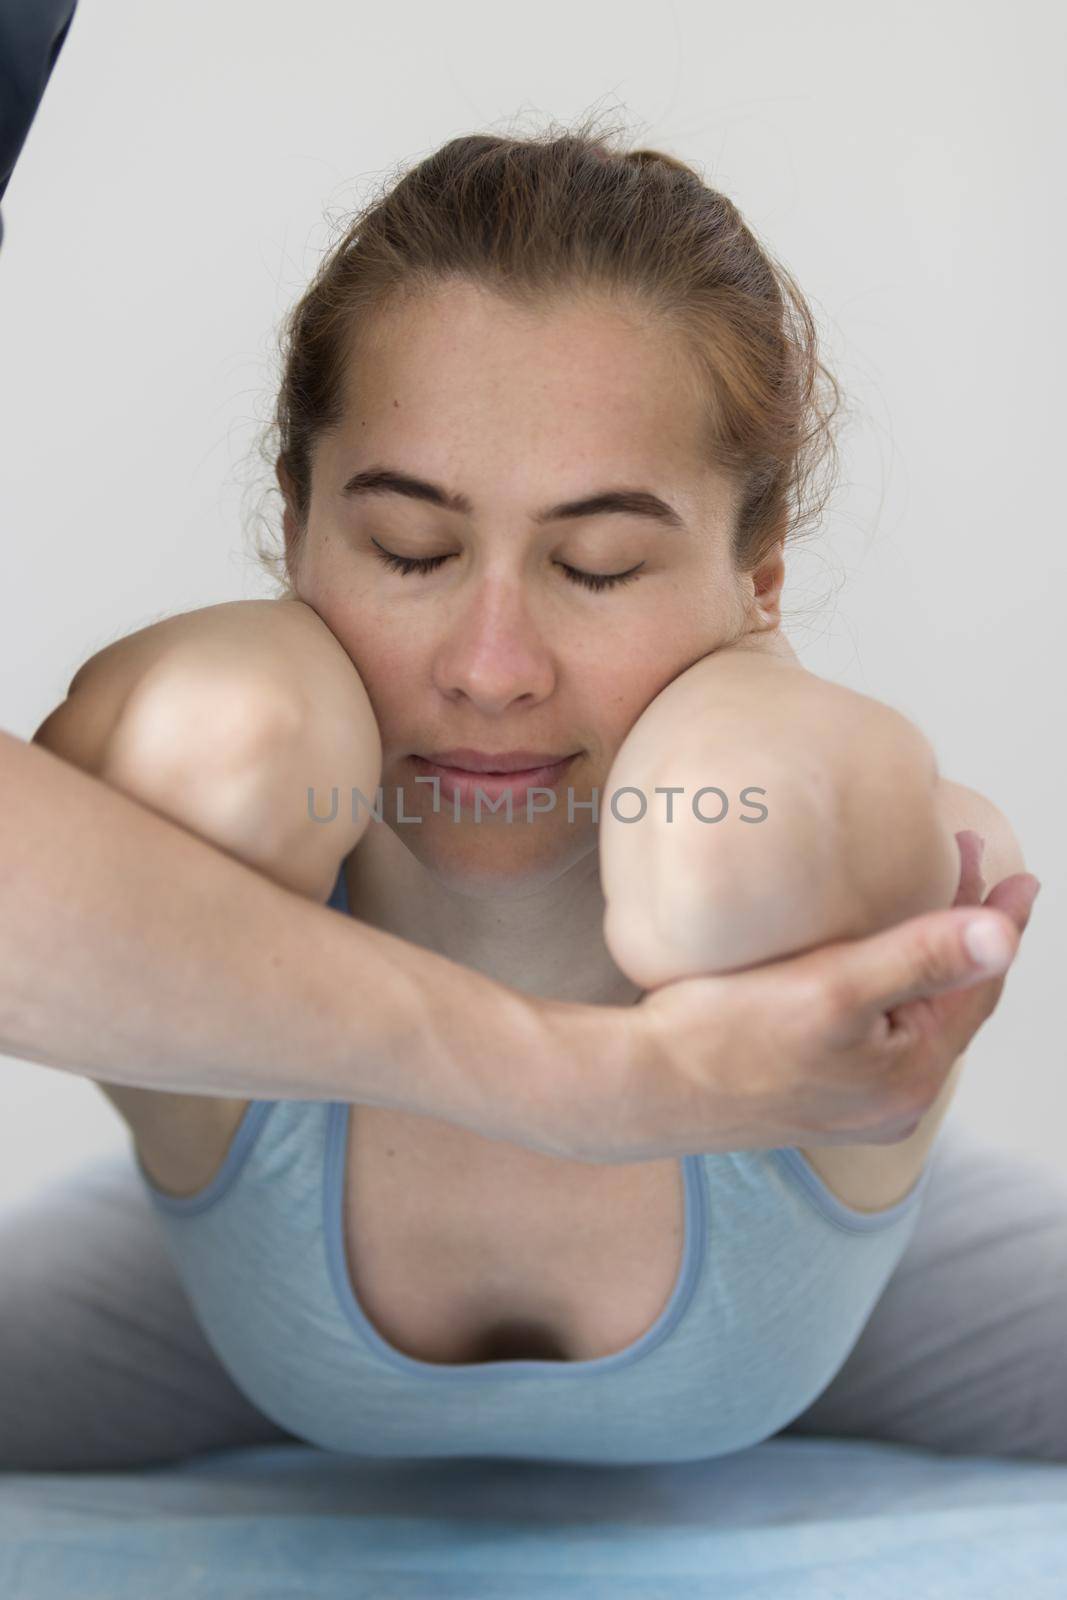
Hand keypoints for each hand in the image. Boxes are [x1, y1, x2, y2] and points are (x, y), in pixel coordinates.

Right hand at [588, 831, 1039, 1162]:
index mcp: (908, 1080)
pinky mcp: (815, 1092)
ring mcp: (852, 1102)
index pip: (976, 988)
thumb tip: (1004, 936)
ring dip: (924, 956)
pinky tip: (866, 954)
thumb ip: (920, 958)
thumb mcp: (831, 989)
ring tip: (925, 898)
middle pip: (950, 1003)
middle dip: (963, 933)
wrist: (640, 1087)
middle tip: (968, 862)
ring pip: (912, 1016)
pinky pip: (875, 1030)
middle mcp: (890, 1102)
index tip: (1015, 871)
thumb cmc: (720, 1038)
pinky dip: (887, 984)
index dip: (998, 924)